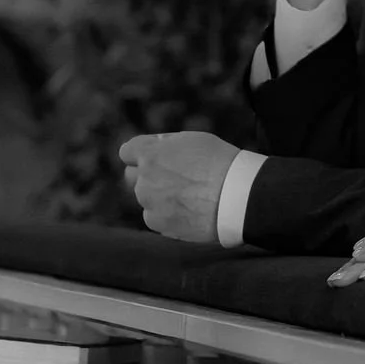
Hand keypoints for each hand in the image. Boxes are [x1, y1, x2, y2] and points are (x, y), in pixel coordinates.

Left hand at [118, 131, 240, 243]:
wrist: (236, 196)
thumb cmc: (220, 161)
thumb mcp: (192, 139)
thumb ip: (165, 144)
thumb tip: (153, 148)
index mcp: (150, 154)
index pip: (127, 152)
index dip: (141, 153)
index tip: (155, 158)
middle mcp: (143, 179)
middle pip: (133, 176)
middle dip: (149, 175)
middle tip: (175, 178)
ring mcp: (149, 204)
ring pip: (146, 198)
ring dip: (159, 196)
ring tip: (189, 196)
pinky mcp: (158, 224)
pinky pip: (155, 217)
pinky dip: (167, 214)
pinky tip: (189, 210)